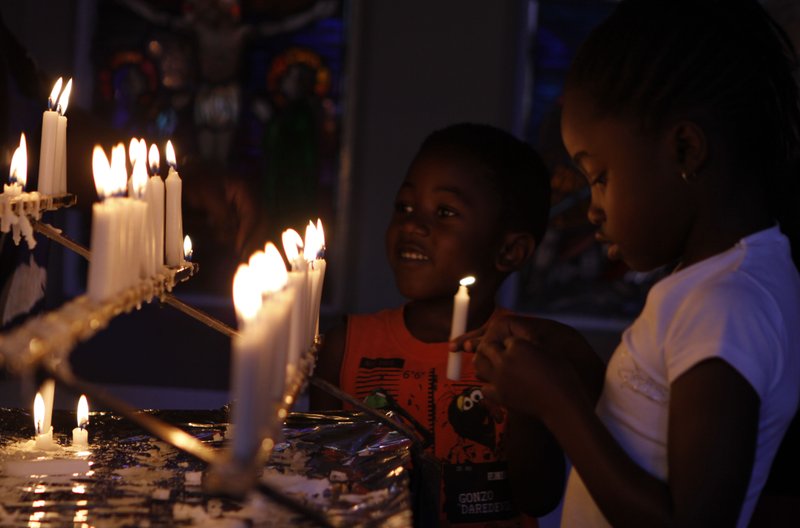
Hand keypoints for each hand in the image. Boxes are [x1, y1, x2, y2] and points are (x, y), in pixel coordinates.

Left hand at [467, 315, 604, 420]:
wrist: (561, 403)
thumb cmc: (561, 375)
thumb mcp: (546, 351)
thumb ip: (530, 342)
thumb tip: (517, 339)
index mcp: (518, 346)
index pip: (505, 339)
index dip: (511, 343)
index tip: (516, 348)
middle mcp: (504, 360)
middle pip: (486, 347)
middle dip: (491, 347)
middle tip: (497, 352)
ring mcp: (499, 378)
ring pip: (479, 364)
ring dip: (484, 362)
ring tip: (493, 365)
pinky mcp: (499, 395)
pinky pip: (484, 387)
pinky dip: (488, 384)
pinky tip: (496, 384)